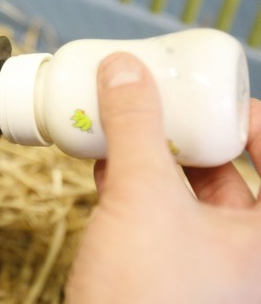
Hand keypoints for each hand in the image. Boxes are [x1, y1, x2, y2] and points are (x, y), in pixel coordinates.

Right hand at [66, 52, 260, 303]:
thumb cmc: (147, 296)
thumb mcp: (144, 198)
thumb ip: (135, 127)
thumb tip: (124, 69)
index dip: (257, 122)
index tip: (217, 98)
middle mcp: (245, 254)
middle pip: (232, 174)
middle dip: (193, 134)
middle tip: (164, 102)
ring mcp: (205, 266)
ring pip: (188, 195)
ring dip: (156, 157)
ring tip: (128, 124)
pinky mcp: (165, 273)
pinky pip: (157, 216)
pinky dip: (134, 185)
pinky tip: (105, 163)